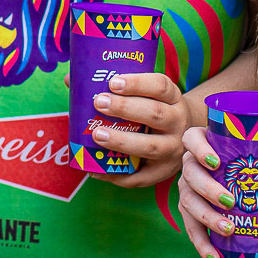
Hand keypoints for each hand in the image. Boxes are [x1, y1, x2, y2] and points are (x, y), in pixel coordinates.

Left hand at [91, 72, 188, 187]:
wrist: (186, 138)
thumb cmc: (153, 110)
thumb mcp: (146, 95)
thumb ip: (113, 87)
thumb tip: (71, 79)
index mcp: (173, 98)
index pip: (161, 86)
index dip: (137, 83)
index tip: (113, 82)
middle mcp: (178, 123)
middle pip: (155, 113)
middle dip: (125, 108)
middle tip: (99, 103)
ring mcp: (174, 149)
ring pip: (151, 146)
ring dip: (122, 141)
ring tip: (97, 134)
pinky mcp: (164, 172)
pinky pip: (141, 178)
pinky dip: (117, 175)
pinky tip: (96, 171)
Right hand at [177, 126, 257, 257]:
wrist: (242, 188)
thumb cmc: (251, 170)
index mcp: (205, 146)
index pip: (192, 139)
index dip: (199, 149)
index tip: (216, 162)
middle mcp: (191, 166)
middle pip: (190, 173)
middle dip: (208, 189)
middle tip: (230, 202)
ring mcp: (187, 190)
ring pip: (187, 201)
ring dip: (206, 217)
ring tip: (228, 230)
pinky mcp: (190, 213)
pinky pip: (191, 229)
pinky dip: (202, 244)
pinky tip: (214, 257)